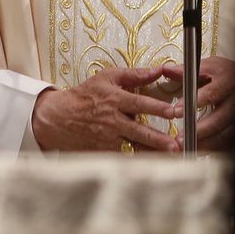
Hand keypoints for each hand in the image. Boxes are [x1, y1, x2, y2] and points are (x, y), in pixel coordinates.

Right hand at [31, 65, 180, 152]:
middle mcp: (112, 121)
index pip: (140, 104)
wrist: (59, 117)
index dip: (157, 108)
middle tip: (175, 143)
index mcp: (114, 100)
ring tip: (170, 156)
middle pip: (139, 131)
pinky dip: (139, 159)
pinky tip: (154, 163)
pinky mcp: (104, 151)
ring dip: (153, 152)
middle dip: (158, 138)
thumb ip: (134, 74)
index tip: (174, 112)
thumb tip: (157, 70)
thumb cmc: (85, 95)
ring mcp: (107, 138)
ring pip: (134, 147)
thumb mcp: (107, 77)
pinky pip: (124, 156)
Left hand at [164, 57, 234, 151]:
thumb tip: (166, 70)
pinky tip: (200, 152)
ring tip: (188, 148)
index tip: (177, 112)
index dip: (193, 104)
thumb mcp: (208, 67)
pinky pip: (229, 142)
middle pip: (219, 119)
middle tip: (180, 139)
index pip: (210, 94)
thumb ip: (186, 72)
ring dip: (206, 144)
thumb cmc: (225, 74)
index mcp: (226, 82)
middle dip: (199, 131)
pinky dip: (214, 149)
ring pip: (224, 134)